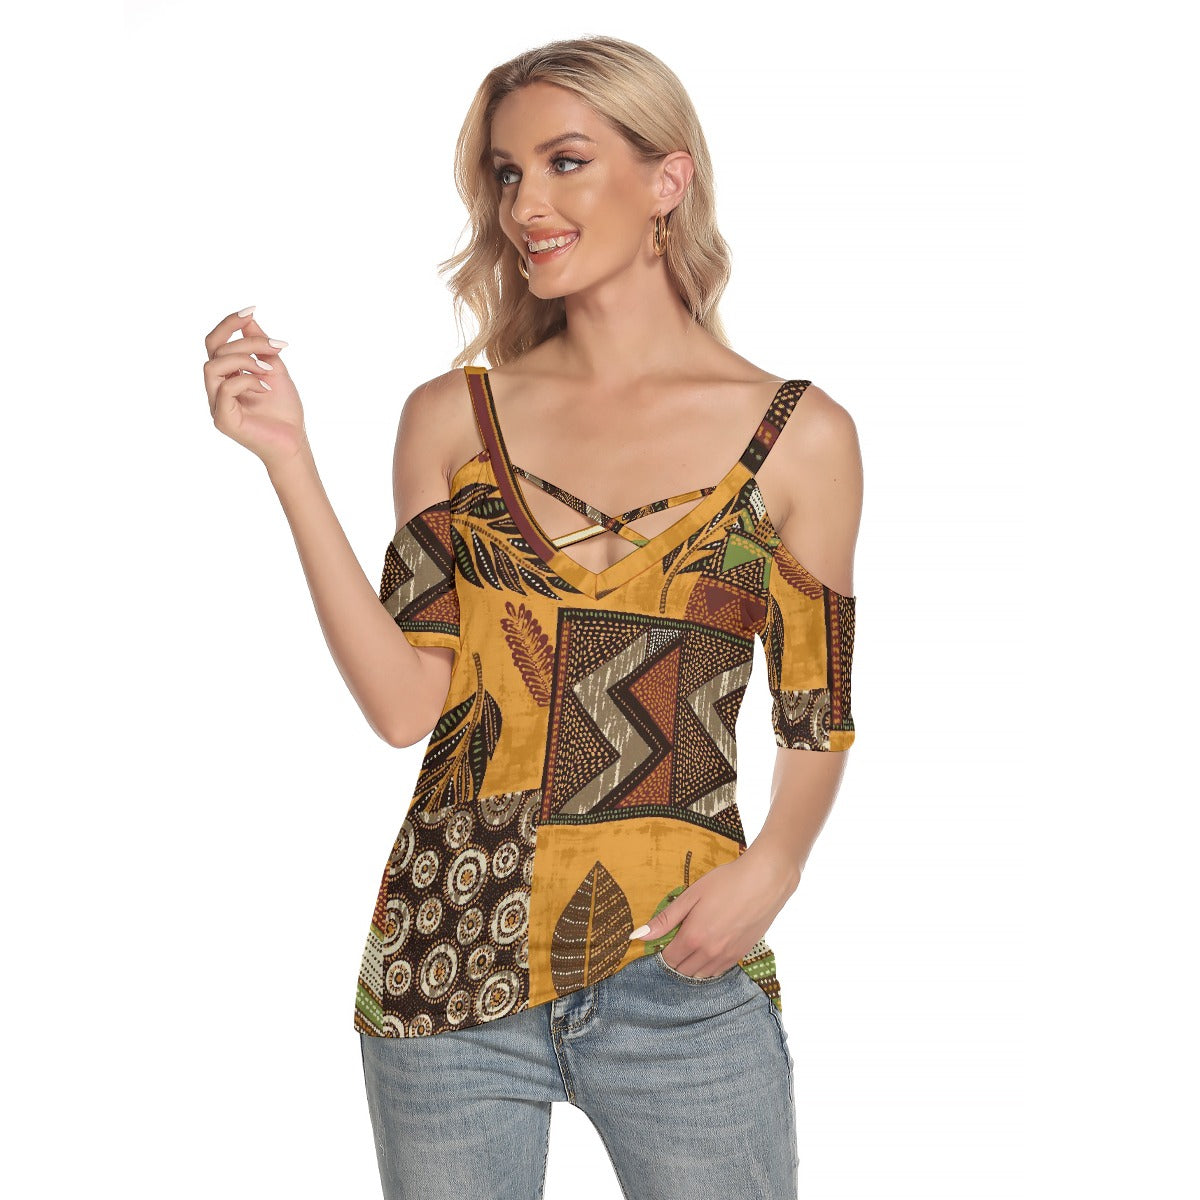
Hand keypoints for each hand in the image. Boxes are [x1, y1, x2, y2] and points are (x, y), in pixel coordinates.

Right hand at [204, 306, 307, 472]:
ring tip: (269, 369)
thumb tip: (249, 318)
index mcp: (226, 375)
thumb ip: (259, 346)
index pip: (215, 342)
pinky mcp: (223, 419)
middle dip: (246, 342)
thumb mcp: (274, 368)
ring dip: (244, 360)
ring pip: (213, 365)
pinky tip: (267, 388)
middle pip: (215, 349)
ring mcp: (216, 404)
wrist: (294, 442)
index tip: (252, 309)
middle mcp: (216, 388)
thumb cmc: (284, 410)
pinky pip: (226, 388)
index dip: (229, 323)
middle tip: (275, 347)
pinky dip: (248, 381)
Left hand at [631, 850, 796, 978]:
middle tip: (676, 942)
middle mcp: (709, 952)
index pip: (668, 959)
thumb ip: (665, 919)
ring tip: (691, 946)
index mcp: (693, 937)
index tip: (663, 941)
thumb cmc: (726, 882)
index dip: (661, 952)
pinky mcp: (741, 954)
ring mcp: (727, 956)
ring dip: (691, 966)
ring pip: (701, 974)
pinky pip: (718, 971)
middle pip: (683, 971)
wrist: (765, 881)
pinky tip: (708, 950)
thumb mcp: (691, 895)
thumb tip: (638, 935)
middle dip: (675, 960)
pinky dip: (709, 966)